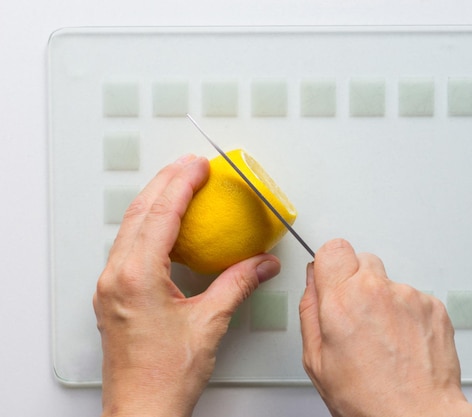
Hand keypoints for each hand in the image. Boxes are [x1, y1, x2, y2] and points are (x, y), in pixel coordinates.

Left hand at [93, 155, 280, 416]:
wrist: (142, 409)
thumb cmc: (165, 377)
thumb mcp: (210, 324)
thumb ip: (238, 284)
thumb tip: (262, 263)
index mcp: (137, 278)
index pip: (161, 215)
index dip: (181, 184)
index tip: (198, 166)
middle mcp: (117, 277)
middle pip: (139, 213)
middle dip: (165, 182)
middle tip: (189, 165)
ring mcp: (111, 286)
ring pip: (129, 227)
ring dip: (154, 200)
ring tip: (177, 184)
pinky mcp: (113, 295)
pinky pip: (128, 245)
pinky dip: (148, 225)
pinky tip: (164, 225)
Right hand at [299, 239, 471, 416]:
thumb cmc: (368, 398)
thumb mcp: (316, 360)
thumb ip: (310, 310)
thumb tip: (312, 283)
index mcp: (342, 300)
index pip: (334, 249)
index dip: (330, 264)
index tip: (331, 278)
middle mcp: (377, 291)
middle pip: (362, 260)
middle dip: (356, 282)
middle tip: (356, 316)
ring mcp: (409, 297)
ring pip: (389, 282)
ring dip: (384, 301)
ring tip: (383, 339)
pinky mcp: (434, 306)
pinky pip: (414, 298)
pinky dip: (407, 315)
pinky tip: (402, 343)